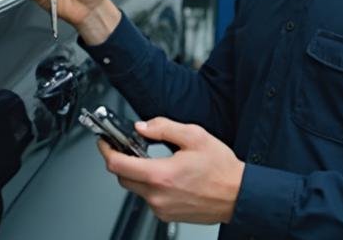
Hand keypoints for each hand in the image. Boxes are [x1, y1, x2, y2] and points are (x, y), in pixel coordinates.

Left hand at [98, 117, 244, 223]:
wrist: (238, 195)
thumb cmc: (221, 169)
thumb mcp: (194, 136)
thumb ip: (164, 128)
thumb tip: (142, 127)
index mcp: (160, 175)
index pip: (117, 164)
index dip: (106, 150)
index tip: (104, 142)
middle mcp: (157, 195)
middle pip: (122, 178)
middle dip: (122, 161)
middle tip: (129, 148)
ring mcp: (161, 208)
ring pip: (135, 188)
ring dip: (138, 174)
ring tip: (157, 161)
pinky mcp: (166, 215)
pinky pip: (149, 198)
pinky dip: (151, 186)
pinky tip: (168, 176)